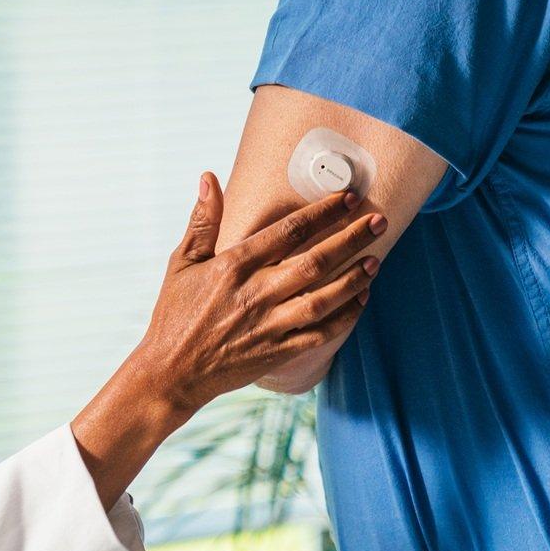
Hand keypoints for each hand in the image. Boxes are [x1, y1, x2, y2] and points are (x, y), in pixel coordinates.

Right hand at [130, 172, 381, 415]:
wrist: (171, 373)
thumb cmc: (174, 313)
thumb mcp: (182, 262)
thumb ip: (203, 221)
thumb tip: (210, 178)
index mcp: (233, 265)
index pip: (287, 231)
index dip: (321, 213)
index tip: (347, 198)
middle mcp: (255, 294)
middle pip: (314, 262)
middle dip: (350, 239)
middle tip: (379, 221)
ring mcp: (268, 325)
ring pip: (323, 299)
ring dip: (354, 279)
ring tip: (376, 260)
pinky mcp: (277, 352)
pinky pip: (320, 334)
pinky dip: (344, 317)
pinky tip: (360, 300)